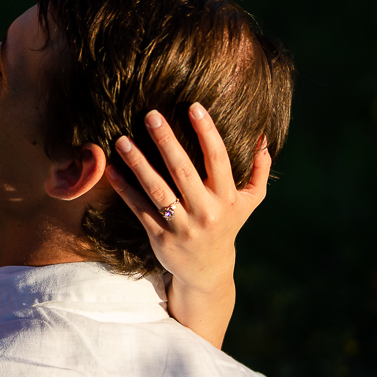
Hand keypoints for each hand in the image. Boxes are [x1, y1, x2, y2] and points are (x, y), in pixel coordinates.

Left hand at [105, 102, 268, 291]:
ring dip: (138, 163)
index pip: (218, 159)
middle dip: (166, 141)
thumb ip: (260, 170)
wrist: (207, 270)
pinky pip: (139, 208)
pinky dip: (125, 189)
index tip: (193, 106)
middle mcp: (206, 212)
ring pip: (157, 190)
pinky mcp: (160, 236)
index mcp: (227, 198)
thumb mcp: (249, 202)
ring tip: (122, 140)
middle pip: (183, 171)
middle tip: (150, 115)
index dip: (207, 132)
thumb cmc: (227, 225)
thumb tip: (264, 136)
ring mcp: (182, 225)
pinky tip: (112, 170)